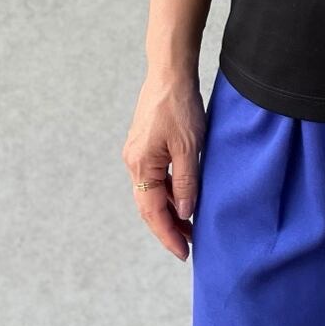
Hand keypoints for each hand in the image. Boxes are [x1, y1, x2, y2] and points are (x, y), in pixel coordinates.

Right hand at [122, 71, 206, 261]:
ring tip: (191, 226)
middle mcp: (133, 162)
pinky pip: (155, 178)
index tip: (184, 253)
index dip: (168, 235)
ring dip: (169, 211)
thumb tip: (185, 213)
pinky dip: (168, 193)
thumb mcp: (189, 147)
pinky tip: (183, 198)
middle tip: (189, 245)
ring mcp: (137, 153)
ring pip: (152, 193)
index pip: (153, 212)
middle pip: (149, 206)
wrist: (170, 72)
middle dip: (168, 228)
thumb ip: (186, 182)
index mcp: (141, 165)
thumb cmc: (179, 105)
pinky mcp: (145, 145)